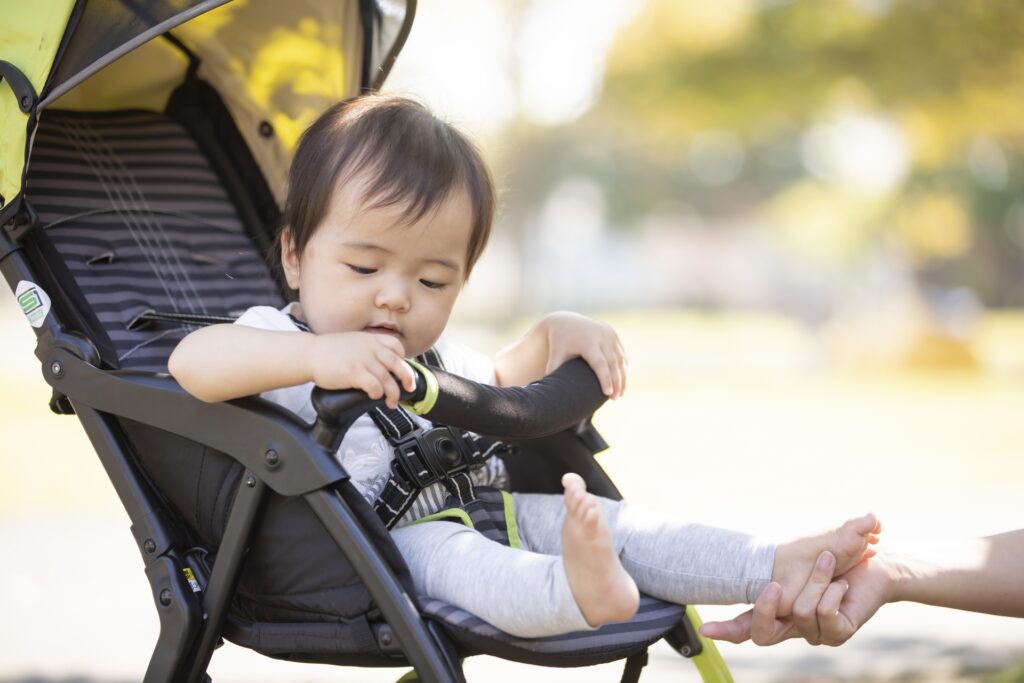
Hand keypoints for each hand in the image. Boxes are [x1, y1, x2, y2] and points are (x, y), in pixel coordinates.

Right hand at [307, 331, 415, 408]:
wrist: (309, 354)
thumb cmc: (327, 350)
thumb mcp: (353, 340)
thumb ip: (367, 347)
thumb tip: (378, 360)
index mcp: (371, 339)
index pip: (396, 345)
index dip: (402, 358)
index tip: (401, 369)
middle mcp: (370, 348)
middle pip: (398, 364)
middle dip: (407, 378)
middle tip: (409, 388)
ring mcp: (363, 360)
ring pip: (388, 379)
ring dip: (393, 393)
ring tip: (392, 402)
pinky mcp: (354, 373)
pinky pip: (375, 386)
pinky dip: (378, 393)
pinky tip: (374, 397)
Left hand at [542, 312, 626, 397]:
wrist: (565, 321)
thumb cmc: (559, 343)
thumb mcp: (555, 355)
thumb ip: (553, 371)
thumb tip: (549, 392)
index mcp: (588, 342)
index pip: (600, 364)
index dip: (606, 380)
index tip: (608, 394)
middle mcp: (601, 337)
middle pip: (613, 363)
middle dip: (617, 382)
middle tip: (615, 399)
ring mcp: (609, 334)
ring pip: (620, 359)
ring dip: (623, 377)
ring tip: (620, 393)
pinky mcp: (613, 334)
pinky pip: (621, 354)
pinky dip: (622, 367)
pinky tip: (622, 381)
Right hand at [699, 551, 891, 646]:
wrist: (880, 566)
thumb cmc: (841, 556)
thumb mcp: (805, 552)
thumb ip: (788, 553)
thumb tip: (797, 544)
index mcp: (779, 610)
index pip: (746, 626)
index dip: (726, 630)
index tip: (705, 629)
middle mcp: (794, 627)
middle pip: (762, 634)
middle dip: (765, 608)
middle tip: (773, 588)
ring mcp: (815, 634)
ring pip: (798, 612)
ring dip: (816, 580)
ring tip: (831, 562)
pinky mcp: (838, 634)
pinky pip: (824, 615)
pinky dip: (832, 592)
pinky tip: (843, 584)